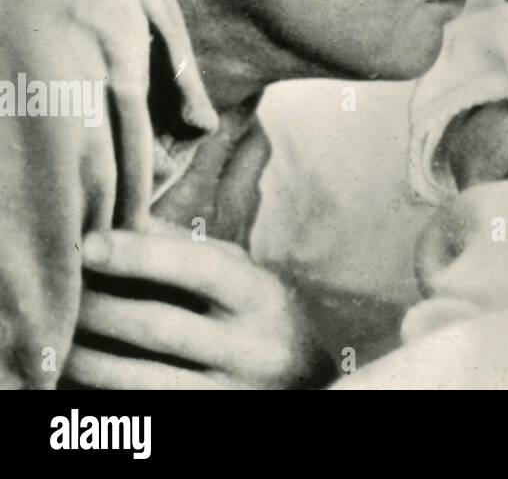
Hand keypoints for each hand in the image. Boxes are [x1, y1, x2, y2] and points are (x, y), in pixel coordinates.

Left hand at [68, 228, 331, 388]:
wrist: (307, 382)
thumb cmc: (263, 318)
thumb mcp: (246, 275)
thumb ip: (193, 250)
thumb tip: (129, 221)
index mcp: (261, 296)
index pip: (201, 269)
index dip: (142, 255)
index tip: (92, 244)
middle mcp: (250, 347)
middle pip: (159, 326)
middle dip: (99, 307)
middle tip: (67, 290)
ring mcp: (228, 393)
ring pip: (139, 379)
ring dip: (88, 357)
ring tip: (63, 338)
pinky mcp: (204, 422)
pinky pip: (141, 410)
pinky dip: (103, 393)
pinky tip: (81, 375)